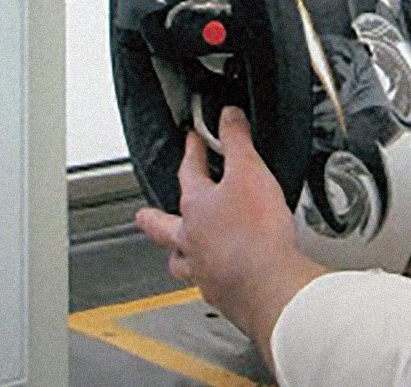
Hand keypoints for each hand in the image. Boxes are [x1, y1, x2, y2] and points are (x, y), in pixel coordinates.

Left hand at [136, 106, 326, 368]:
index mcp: (196, 206)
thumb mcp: (250, 171)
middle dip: (154, 217)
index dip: (191, 152)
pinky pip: (206, 284)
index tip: (192, 141)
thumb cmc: (256, 233)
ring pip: (179, 261)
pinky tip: (219, 278)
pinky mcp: (221, 293)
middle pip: (164, 226)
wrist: (268, 283)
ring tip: (176, 256)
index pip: (188, 171)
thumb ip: (237, 141)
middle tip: (142, 216)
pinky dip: (209, 278)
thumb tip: (228, 117)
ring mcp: (203, 269)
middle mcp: (192, 240)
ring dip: (177, 255)